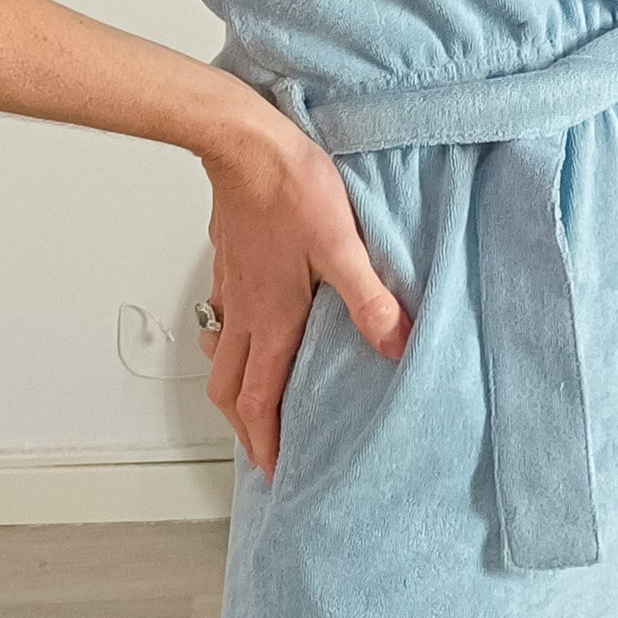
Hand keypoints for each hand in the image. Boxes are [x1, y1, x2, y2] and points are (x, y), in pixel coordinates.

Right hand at [195, 109, 411, 479]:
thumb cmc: (291, 190)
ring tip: (250, 399)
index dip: (263, 443)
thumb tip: (397, 348)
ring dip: (231, 385)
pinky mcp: (227, 259)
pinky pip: (220, 315)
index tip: (272, 472)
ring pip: (219, 354)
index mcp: (270, 321)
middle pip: (228, 389)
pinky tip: (246, 326)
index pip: (258, 401)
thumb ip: (370, 302)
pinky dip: (228, 339)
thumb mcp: (343, 248)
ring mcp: (230, 286)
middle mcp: (243, 312)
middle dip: (242, 427)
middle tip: (261, 448)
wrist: (245, 145)